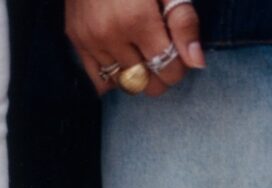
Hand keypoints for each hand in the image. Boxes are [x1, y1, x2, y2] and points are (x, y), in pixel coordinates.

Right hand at [66, 0, 204, 98]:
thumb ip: (182, 21)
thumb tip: (196, 62)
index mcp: (137, 19)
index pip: (168, 69)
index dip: (180, 65)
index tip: (180, 51)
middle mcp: (111, 36)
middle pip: (146, 83)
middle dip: (160, 74)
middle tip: (163, 52)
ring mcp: (90, 40)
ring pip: (123, 83)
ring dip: (138, 74)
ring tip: (143, 51)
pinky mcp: (75, 38)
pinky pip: (97, 79)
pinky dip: (113, 76)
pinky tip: (122, 59)